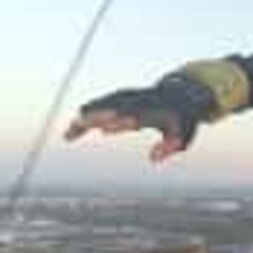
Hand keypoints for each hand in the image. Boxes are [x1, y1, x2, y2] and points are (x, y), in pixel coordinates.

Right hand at [64, 78, 212, 161]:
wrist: (181, 94)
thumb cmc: (184, 120)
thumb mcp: (184, 135)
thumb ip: (171, 146)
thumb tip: (152, 159)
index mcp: (157, 109)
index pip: (138, 114)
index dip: (123, 120)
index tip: (107, 129)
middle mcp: (140, 101)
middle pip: (115, 107)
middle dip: (98, 115)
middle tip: (79, 126)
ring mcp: (129, 97)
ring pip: (103, 105)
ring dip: (86, 117)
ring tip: (69, 134)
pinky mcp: (121, 98)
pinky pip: (100, 105)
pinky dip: (86, 116)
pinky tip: (71, 132)